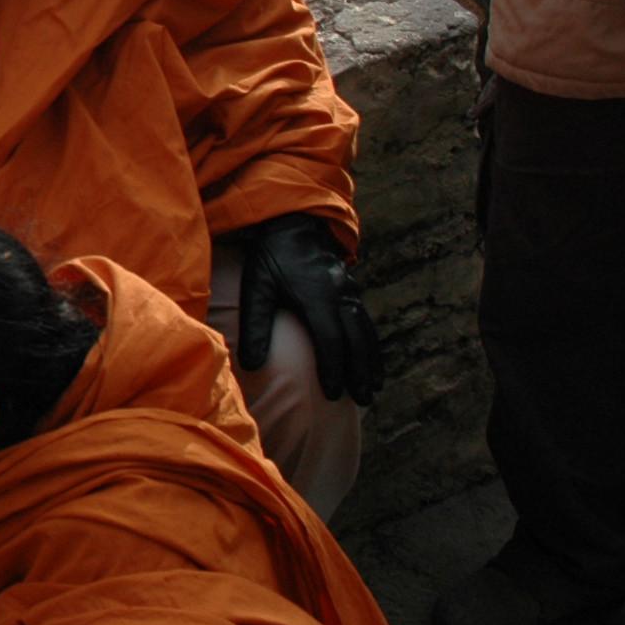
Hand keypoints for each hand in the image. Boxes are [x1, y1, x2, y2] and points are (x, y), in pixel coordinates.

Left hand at [231, 214, 385, 402]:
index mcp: (316, 296)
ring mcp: (351, 292)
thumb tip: (252, 364)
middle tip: (362, 400)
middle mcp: (341, 295)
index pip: (330, 339)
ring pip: (367, 333)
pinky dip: (373, 346)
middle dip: (359, 372)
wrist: (295, 224)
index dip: (333, 368)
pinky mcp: (354, 291)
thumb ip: (254, 325)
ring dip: (371, 362)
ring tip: (372, 389)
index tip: (333, 394)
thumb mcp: (256, 288)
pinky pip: (368, 323)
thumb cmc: (271, 259)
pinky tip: (373, 363)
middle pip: (356, 341)